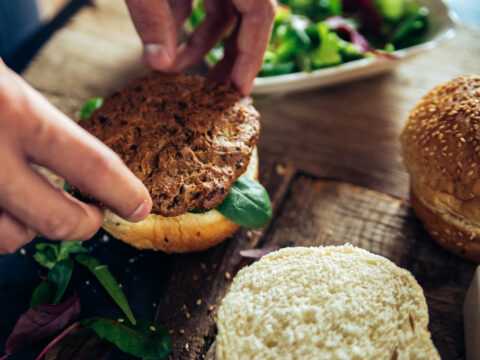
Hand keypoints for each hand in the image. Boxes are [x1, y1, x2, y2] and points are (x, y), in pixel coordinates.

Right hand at [0, 60, 151, 253]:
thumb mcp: (3, 86)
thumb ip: (37, 126)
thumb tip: (84, 171)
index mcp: (13, 112)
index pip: (91, 165)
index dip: (124, 192)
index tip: (140, 205)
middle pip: (59, 221)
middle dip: (85, 223)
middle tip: (92, 213)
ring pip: (13, 239)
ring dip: (31, 227)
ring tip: (31, 203)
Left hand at [125, 0, 276, 94]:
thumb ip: (151, 17)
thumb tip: (158, 64)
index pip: (260, 13)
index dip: (252, 54)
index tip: (239, 90)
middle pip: (247, 18)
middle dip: (229, 57)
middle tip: (214, 93)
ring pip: (221, 12)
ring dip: (199, 43)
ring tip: (173, 71)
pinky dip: (186, 24)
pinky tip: (164, 42)